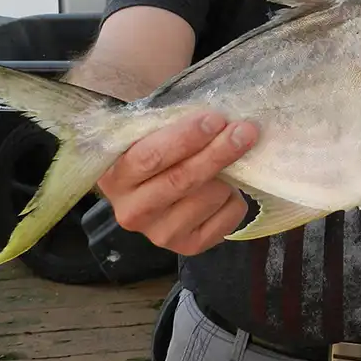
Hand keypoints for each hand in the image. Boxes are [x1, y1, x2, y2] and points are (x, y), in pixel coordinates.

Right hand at [97, 110, 257, 255]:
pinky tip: (227, 188)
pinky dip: (235, 199)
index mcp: (115, 176)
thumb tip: (217, 113)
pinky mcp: (187, 247)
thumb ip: (172, 122)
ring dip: (228, 174)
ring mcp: (159, 235)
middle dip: (218, 152)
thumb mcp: (150, 132)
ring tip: (231, 158)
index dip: (186, 137)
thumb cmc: (156, 150)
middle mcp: (132, 211)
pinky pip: (225, 220)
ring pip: (207, 198)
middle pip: (182, 180)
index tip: (215, 119)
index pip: (150, 157)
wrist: (155, 191)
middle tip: (244, 131)